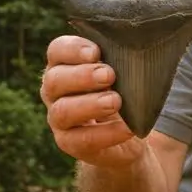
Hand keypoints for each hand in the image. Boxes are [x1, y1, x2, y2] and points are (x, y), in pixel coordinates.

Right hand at [40, 35, 145, 169]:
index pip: (57, 50)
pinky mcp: (69, 143)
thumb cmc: (124, 91)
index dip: (73, 49)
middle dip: (82, 76)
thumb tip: (137, 48)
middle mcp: (55, 91)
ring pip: (63, 110)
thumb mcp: (124, 72)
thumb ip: (122, 59)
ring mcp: (58, 119)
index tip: (96, 52)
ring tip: (115, 101)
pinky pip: (82, 140)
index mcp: (64, 65)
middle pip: (54, 80)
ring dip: (90, 104)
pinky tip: (127, 128)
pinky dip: (107, 133)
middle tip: (109, 75)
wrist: (128, 131)